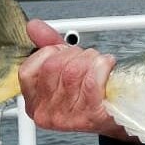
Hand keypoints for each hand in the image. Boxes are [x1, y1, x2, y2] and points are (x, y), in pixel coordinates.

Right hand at [17, 19, 133, 141]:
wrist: (116, 113)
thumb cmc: (88, 91)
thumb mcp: (64, 66)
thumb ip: (47, 45)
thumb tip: (33, 26)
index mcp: (34, 102)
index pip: (29, 69)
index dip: (50, 53)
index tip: (64, 53)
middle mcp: (46, 112)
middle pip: (53, 67)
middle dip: (73, 54)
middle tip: (85, 57)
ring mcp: (67, 117)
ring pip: (73, 71)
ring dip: (90, 59)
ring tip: (98, 63)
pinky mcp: (89, 116)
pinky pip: (93, 81)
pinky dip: (103, 66)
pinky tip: (107, 66)